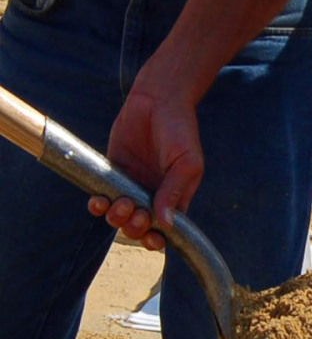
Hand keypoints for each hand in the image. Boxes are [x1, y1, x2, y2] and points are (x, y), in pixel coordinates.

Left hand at [88, 87, 203, 250]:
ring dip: (117, 217)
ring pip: (119, 216)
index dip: (156, 240)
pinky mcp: (113, 172)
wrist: (158, 98)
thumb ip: (175, 191)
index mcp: (174, 199)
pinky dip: (98, 204)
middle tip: (135, 211)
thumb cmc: (180, 131)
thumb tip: (166, 222)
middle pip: (139, 227)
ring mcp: (132, 185)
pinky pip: (102, 195)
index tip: (152, 237)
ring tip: (119, 203)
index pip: (165, 231)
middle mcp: (152, 196)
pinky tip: (98, 201)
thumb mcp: (187, 163)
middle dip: (135, 227)